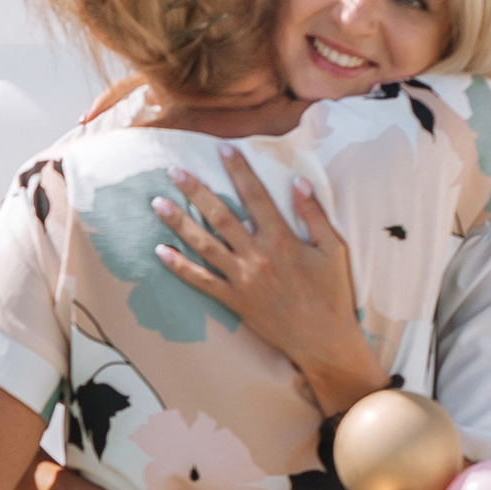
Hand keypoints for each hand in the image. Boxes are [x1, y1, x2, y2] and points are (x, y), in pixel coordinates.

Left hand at [152, 152, 377, 404]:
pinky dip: (179, 267)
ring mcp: (242, 279)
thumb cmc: (332, 294)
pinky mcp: (233, 301)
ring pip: (204, 246)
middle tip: (174, 170)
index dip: (239, 170)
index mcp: (282, 240)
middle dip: (196, 191)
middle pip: (220, 216)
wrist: (323, 340)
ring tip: (157, 204)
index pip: (256, 196)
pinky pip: (201, 282)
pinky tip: (160, 252)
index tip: (222, 148)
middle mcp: (257, 256)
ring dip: (179, 224)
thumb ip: (314, 214)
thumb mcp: (333, 249)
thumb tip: (298, 181)